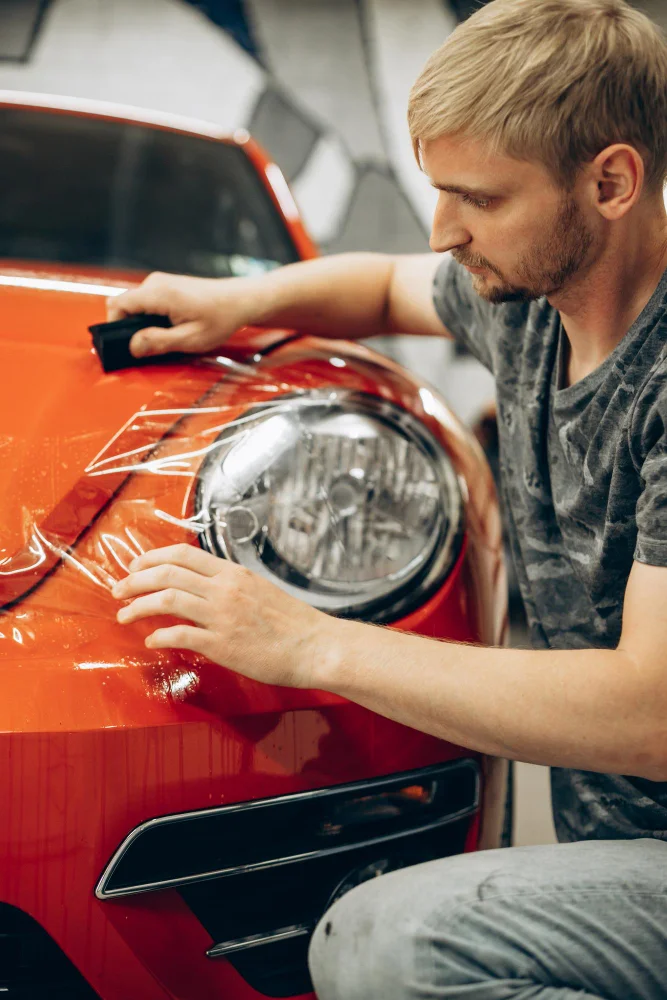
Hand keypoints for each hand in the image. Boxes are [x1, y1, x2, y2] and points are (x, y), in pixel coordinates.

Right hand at [106, 271, 258, 358]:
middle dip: (130, 327)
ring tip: (167, 336)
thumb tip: (133, 347)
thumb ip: (158, 342)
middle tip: (151, 345)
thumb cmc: (220, 318)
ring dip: (143, 324)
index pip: (117, 305)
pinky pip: (146, 303)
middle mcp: (155, 283)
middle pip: (124, 305)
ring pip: (135, 305)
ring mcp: (160, 282)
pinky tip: (171, 327)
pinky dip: (152, 317)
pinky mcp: (165, 286)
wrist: (239, 301)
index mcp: (158, 294)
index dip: (114, 326)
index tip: (126, 344)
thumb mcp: (189, 339)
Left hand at [111, 544, 332, 688]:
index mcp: (232, 573)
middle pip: (167, 573)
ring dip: (138, 606)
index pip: (182, 554)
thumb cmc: (291, 623)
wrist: (315, 646)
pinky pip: (180, 635)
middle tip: (118, 591)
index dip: (151, 558)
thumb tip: (201, 585)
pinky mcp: (222, 645)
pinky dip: (158, 635)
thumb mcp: (259, 590)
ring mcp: (222, 616)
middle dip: (134, 580)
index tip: (134, 567)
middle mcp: (224, 589)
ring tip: (124, 614)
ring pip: (167, 599)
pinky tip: (151, 640)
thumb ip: (229, 585)